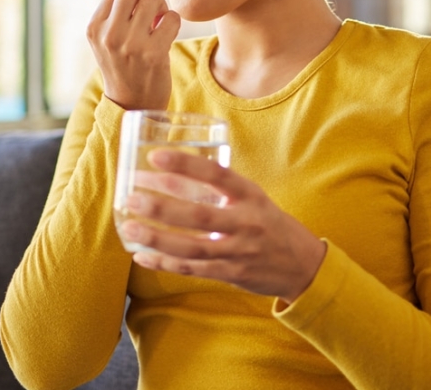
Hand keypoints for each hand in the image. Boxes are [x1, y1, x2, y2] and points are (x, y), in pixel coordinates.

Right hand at [86, 0, 181, 109]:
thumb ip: (129, 6)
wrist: (133, 104)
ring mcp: (129, 44)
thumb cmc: (127, 64)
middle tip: (156, 3)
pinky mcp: (152, 54)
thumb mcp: (116, 35)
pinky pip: (171, 18)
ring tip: (158, 23)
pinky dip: (173, 22)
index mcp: (95, 26)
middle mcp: (108, 34)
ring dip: (162, 7)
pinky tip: (165, 36)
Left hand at [120, 149, 326, 303]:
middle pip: (200, 215)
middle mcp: (246, 222)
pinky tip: (142, 255)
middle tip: (132, 196)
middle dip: (162, 207)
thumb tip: (174, 172)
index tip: (154, 157)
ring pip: (192, 247)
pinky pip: (192, 269)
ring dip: (157, 238)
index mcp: (250, 195)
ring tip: (129, 227)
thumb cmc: (268, 223)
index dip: (185, 165)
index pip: (216, 175)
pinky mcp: (230, 274)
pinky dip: (165, 263)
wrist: (301, 264)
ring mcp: (238, 251)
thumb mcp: (253, 197)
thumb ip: (221, 188)